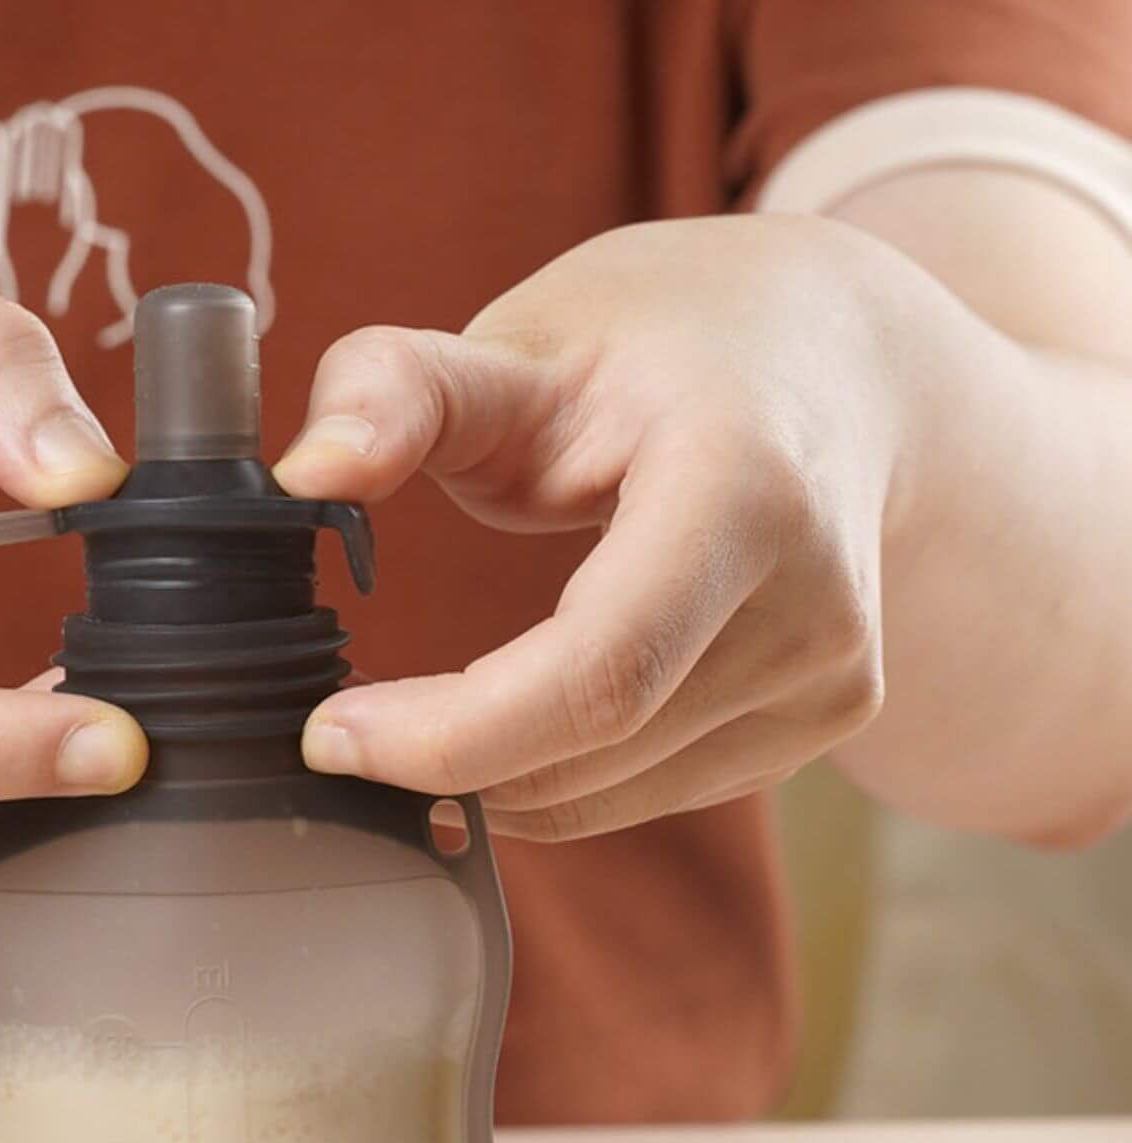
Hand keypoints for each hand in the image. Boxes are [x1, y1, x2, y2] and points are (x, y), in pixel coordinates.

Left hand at [275, 216, 909, 839]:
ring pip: (613, 793)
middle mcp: (815, 602)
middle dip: (446, 759)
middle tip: (342, 730)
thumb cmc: (671, 343)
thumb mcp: (528, 337)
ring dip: (491, 777)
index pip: (597, 672)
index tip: (330, 733)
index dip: (451, 733)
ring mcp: (832, 678)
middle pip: (596, 747)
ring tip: (415, 717)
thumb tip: (305, 474)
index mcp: (744, 491)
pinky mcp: (822, 722)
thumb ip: (399, 391)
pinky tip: (512, 718)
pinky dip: (555, 777)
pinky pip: (649, 792)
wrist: (849, 365)